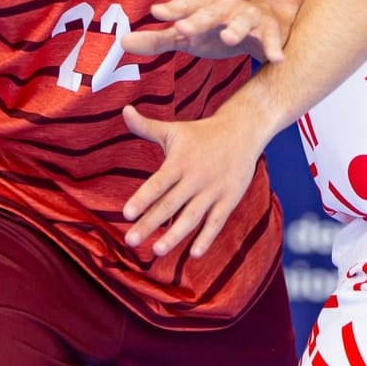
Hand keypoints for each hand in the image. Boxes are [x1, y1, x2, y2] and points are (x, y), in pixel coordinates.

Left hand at [119, 0, 287, 62]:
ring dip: (236, 29)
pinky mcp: (269, 31)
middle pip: (210, 12)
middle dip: (197, 19)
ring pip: (242, 22)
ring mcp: (248, 17)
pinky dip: (273, 48)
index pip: (184, 7)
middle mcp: (225, 8)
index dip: (172, 10)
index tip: (156, 12)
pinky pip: (271, 40)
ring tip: (229, 38)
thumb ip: (158, 39)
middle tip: (182, 28)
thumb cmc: (219, 28)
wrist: (266, 19)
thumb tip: (122, 42)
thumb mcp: (189, 34)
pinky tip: (275, 59)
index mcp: (203, 7)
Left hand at [121, 104, 268, 259]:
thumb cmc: (201, 133)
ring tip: (156, 251)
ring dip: (174, 235)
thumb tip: (124, 110)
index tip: (126, 214)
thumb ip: (146, 126)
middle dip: (150, 224)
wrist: (242, 131)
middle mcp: (195, 178)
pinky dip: (206, 238)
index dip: (142, 199)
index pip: (157, 183)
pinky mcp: (229, 199)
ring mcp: (213, 190)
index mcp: (179, 162)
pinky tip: (194, 255)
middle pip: (170, 204)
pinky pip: (216, 222)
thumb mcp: (173, 129)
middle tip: (130, 241)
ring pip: (191, 217)